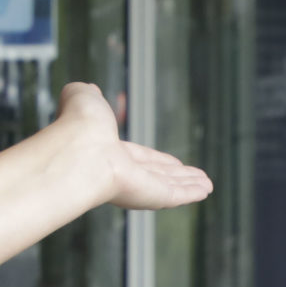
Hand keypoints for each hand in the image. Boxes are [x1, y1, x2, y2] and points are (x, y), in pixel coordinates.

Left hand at [50, 83, 212, 211]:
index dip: (154, 160)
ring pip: (168, 186)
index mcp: (107, 151)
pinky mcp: (151, 196)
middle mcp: (121, 172)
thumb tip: (88, 89)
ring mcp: (137, 187)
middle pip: (155, 175)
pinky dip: (191, 193)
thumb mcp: (83, 98)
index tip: (171, 162)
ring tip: (207, 185)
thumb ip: (86, 95)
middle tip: (194, 176)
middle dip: (175, 176)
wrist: (79, 150)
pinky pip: (175, 195)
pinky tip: (205, 191)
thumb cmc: (77, 125)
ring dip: (188, 185)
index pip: (136, 158)